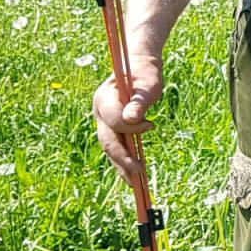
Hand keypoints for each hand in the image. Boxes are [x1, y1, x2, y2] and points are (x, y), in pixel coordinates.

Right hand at [92, 57, 161, 184]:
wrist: (138, 67)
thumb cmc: (145, 73)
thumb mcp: (148, 84)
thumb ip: (140, 101)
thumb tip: (132, 119)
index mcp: (105, 98)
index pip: (115, 121)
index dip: (132, 127)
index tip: (151, 126)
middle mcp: (99, 111)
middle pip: (108, 140)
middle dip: (123, 159)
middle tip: (139, 173)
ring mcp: (102, 120)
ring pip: (109, 147)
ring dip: (121, 166)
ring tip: (135, 183)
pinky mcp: (109, 127)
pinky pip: (114, 146)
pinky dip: (122, 161)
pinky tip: (132, 175)